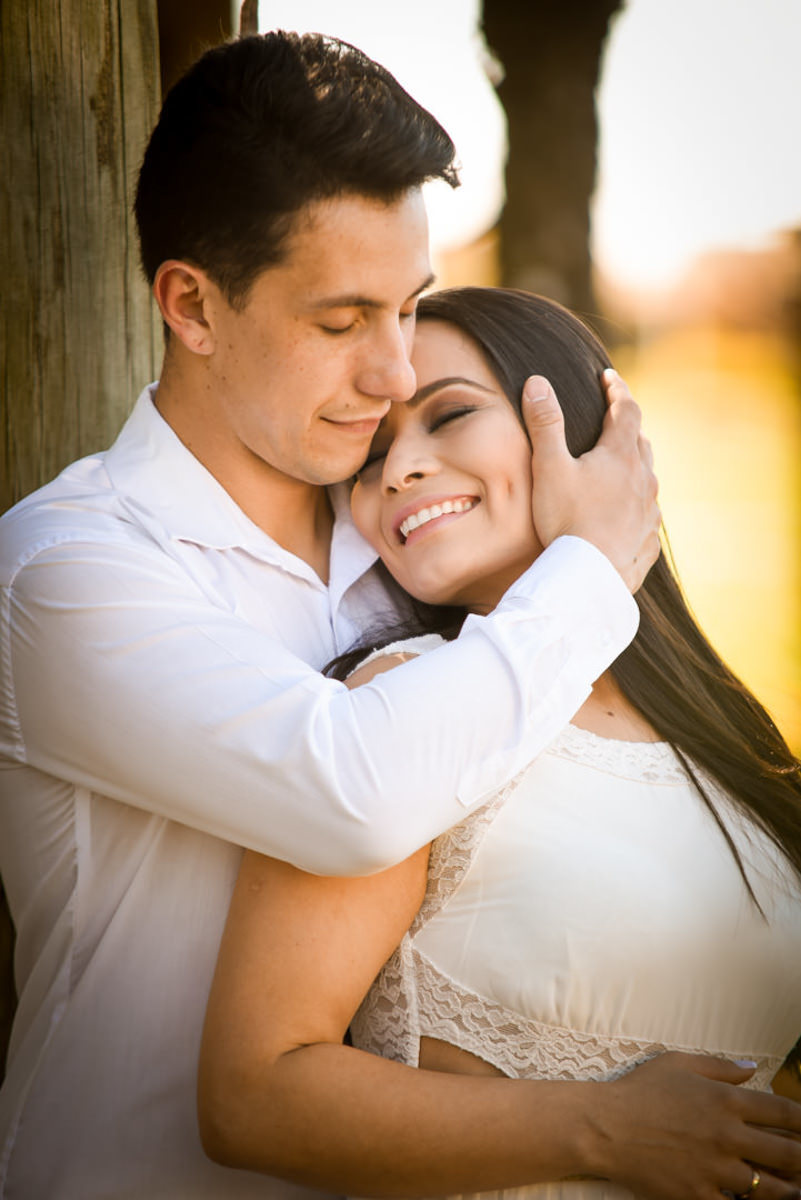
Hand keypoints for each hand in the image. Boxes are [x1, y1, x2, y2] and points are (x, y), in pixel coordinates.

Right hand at [522, 368, 659, 592]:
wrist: (586, 576)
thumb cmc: (565, 519)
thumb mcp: (549, 467)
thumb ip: (545, 423)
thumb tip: (537, 382)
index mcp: (620, 456)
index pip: (626, 410)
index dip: (617, 390)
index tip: (608, 378)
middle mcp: (643, 480)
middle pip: (641, 443)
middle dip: (627, 428)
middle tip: (614, 420)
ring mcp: (648, 512)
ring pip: (648, 479)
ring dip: (635, 467)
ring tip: (622, 468)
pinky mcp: (647, 541)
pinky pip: (648, 515)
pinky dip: (638, 505)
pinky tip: (629, 514)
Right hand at [585, 1053, 800, 1199]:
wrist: (606, 1127)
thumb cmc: (640, 1090)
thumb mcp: (678, 1063)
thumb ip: (719, 1066)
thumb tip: (750, 1069)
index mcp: (725, 1100)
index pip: (783, 1112)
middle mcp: (728, 1136)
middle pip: (787, 1153)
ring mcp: (716, 1169)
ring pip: (770, 1188)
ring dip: (788, 1189)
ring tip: (795, 1189)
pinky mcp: (700, 1194)